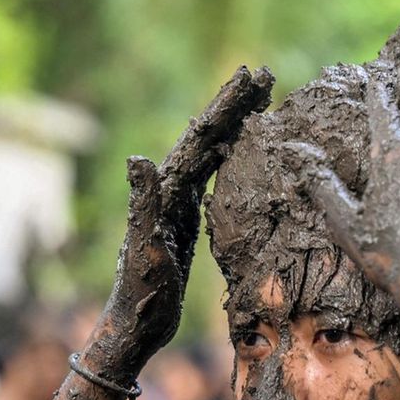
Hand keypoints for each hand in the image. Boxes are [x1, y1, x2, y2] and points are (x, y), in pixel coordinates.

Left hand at [84, 66, 273, 378]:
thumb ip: (142, 203)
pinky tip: (241, 149)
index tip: (249, 75)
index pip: (200, 138)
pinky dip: (228, 157)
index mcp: (165, 190)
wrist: (136, 326)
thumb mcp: (144, 248)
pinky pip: (212, 177)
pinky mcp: (185, 219)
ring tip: (259, 98)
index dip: (225, 106)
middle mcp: (170, 190)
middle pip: (207, 137)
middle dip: (233, 105)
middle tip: (263, 73)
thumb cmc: (141, 294)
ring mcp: (178, 203)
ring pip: (211, 152)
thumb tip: (136, 158)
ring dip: (233, 124)